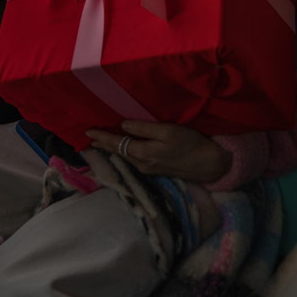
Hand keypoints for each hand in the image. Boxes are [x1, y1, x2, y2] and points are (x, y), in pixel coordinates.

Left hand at [85, 121, 231, 182]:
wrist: (208, 164)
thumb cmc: (190, 143)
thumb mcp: (168, 131)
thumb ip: (144, 129)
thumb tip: (123, 126)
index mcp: (143, 153)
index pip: (116, 144)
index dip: (101, 137)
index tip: (88, 131)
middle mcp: (142, 164)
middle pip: (117, 152)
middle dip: (102, 145)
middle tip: (88, 139)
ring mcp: (148, 169)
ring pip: (124, 157)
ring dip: (112, 150)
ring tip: (100, 143)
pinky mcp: (155, 170)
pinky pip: (133, 160)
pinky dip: (123, 153)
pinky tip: (121, 149)